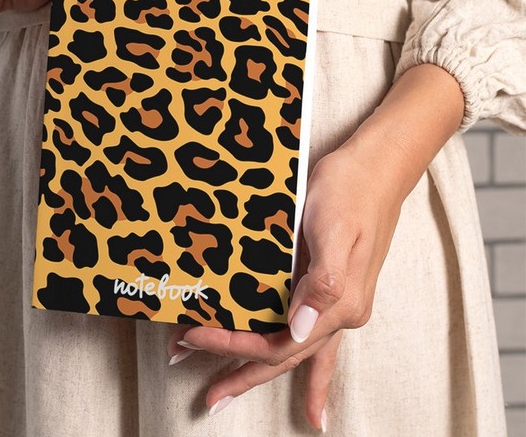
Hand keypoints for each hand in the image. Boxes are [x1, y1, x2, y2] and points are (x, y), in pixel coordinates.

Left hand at [166, 65, 464, 426]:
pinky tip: (312, 400)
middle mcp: (341, 312)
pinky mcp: (332, 288)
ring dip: (261, 370)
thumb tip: (301, 330)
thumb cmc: (351, 191)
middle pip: (284, 357)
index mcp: (339, 304)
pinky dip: (311, 372)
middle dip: (242, 374)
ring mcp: (339, 303)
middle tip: (208, 399)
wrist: (376, 168)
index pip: (278, 342)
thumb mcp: (333, 230)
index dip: (233, 345)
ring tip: (230, 390)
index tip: (193, 336)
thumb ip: (321, 282)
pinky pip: (317, 340)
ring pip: (296, 352)